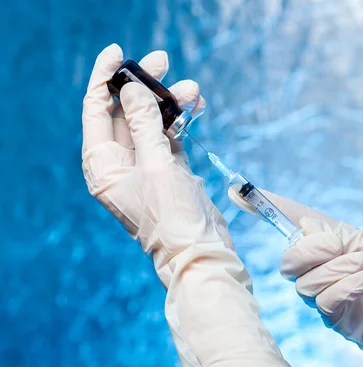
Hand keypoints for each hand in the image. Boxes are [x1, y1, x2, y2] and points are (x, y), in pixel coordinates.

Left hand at [82, 44, 295, 366]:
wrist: (201, 252)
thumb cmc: (174, 217)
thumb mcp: (158, 166)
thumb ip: (145, 124)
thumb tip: (135, 89)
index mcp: (104, 166)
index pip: (97, 111)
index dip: (105, 79)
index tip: (118, 52)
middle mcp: (120, 165)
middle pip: (126, 113)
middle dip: (143, 86)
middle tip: (163, 61)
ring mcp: (146, 168)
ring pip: (151, 123)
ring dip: (169, 103)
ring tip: (192, 88)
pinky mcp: (169, 172)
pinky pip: (170, 137)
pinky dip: (180, 121)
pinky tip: (195, 105)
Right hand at [229, 187, 362, 366]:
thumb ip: (335, 237)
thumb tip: (301, 229)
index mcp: (340, 244)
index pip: (297, 224)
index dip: (270, 208)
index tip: (240, 191)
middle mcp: (330, 270)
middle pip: (291, 258)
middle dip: (314, 249)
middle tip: (348, 248)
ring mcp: (334, 297)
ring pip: (303, 282)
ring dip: (336, 268)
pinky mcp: (342, 322)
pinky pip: (322, 302)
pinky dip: (344, 287)